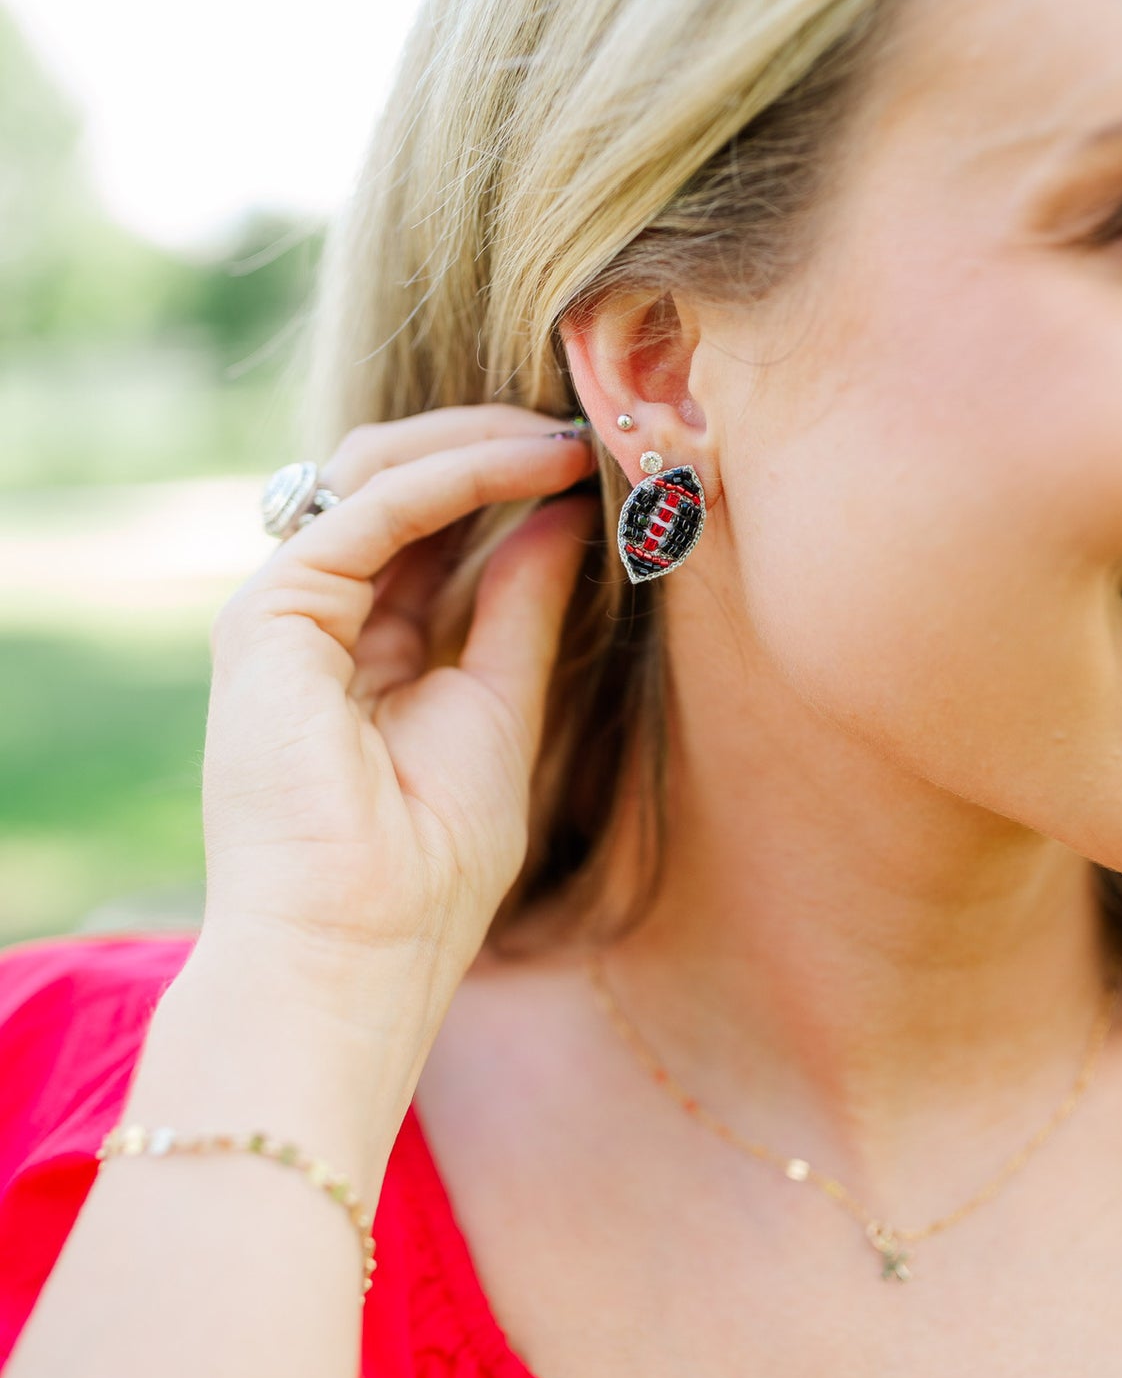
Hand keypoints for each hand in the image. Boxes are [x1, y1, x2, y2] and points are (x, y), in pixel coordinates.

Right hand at [201, 406, 597, 995]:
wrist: (356, 949)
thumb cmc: (429, 866)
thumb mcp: (500, 706)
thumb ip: (519, 606)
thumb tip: (561, 514)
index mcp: (362, 652)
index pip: (429, 533)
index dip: (507, 485)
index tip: (596, 464)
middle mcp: (316, 622)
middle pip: (396, 487)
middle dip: (493, 445)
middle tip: (587, 429)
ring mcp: (284, 614)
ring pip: (375, 475)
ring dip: (481, 442)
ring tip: (571, 438)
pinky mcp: (269, 615)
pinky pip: (370, 508)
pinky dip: (458, 474)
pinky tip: (535, 465)